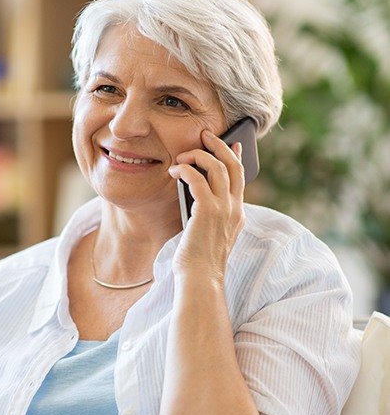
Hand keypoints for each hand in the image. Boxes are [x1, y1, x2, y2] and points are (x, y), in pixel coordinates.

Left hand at [168, 129, 244, 282]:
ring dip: (198, 156)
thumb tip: (196, 191)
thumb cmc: (198, 260)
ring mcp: (224, 209)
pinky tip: (174, 171)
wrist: (200, 280)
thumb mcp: (209, 234)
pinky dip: (185, 170)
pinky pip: (198, 179)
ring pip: (217, 167)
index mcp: (237, 215)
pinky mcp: (208, 211)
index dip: (236, 158)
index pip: (240, 178)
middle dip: (220, 146)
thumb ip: (209, 214)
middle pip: (233, 166)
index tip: (233, 144)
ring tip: (183, 156)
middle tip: (205, 135)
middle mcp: (235, 209)